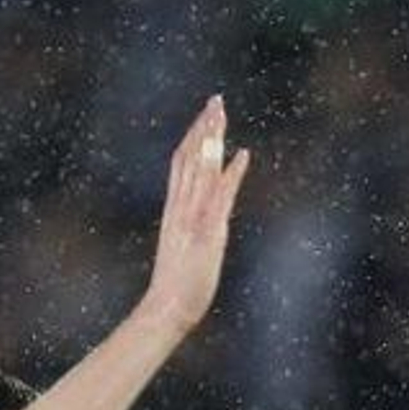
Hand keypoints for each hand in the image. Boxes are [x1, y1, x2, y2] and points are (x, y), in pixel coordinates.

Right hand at [143, 96, 251, 339]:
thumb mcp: (179, 246)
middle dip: (204, 127)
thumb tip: (193, 212)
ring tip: (223, 114)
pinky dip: (231, 174)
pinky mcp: (207, 232)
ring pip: (201, 169)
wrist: (166, 308)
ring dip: (213, 139)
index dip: (192, 137)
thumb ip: (185, 224)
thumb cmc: (175, 284)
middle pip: (191, 158)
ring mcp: (193, 218)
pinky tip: (242, 155)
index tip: (204, 115)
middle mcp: (182, 208)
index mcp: (174, 209)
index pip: (181, 163)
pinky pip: (219, 197)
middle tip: (216, 101)